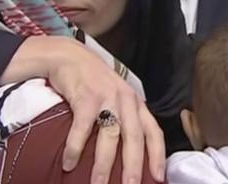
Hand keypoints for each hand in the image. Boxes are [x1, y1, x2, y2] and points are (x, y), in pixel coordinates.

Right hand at [0, 36, 165, 183]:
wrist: (68, 56)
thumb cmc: (92, 81)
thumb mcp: (115, 96)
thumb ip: (124, 118)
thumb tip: (126, 153)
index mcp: (135, 103)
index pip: (153, 131)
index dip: (157, 155)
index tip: (158, 177)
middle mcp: (125, 99)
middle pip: (134, 137)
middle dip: (133, 166)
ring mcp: (106, 97)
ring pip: (110, 136)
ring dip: (103, 164)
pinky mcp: (85, 97)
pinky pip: (82, 128)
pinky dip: (75, 147)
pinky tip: (69, 163)